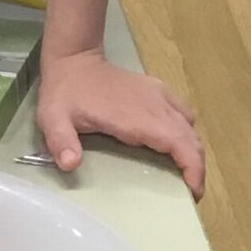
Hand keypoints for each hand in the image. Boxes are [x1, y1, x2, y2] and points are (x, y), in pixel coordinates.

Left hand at [35, 49, 204, 198]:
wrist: (74, 58)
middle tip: (192, 192)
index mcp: (135, 117)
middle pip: (190, 138)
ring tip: (185, 173)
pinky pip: (183, 114)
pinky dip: (186, 134)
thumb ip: (61, 141)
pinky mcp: (157, 90)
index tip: (194, 191)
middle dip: (197, 166)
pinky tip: (175, 146)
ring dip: (192, 150)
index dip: (192, 166)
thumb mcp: (53, 118)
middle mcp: (154, 106)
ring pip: (190, 127)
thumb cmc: (65, 92)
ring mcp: (158, 95)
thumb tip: (70, 164)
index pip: (178, 142)